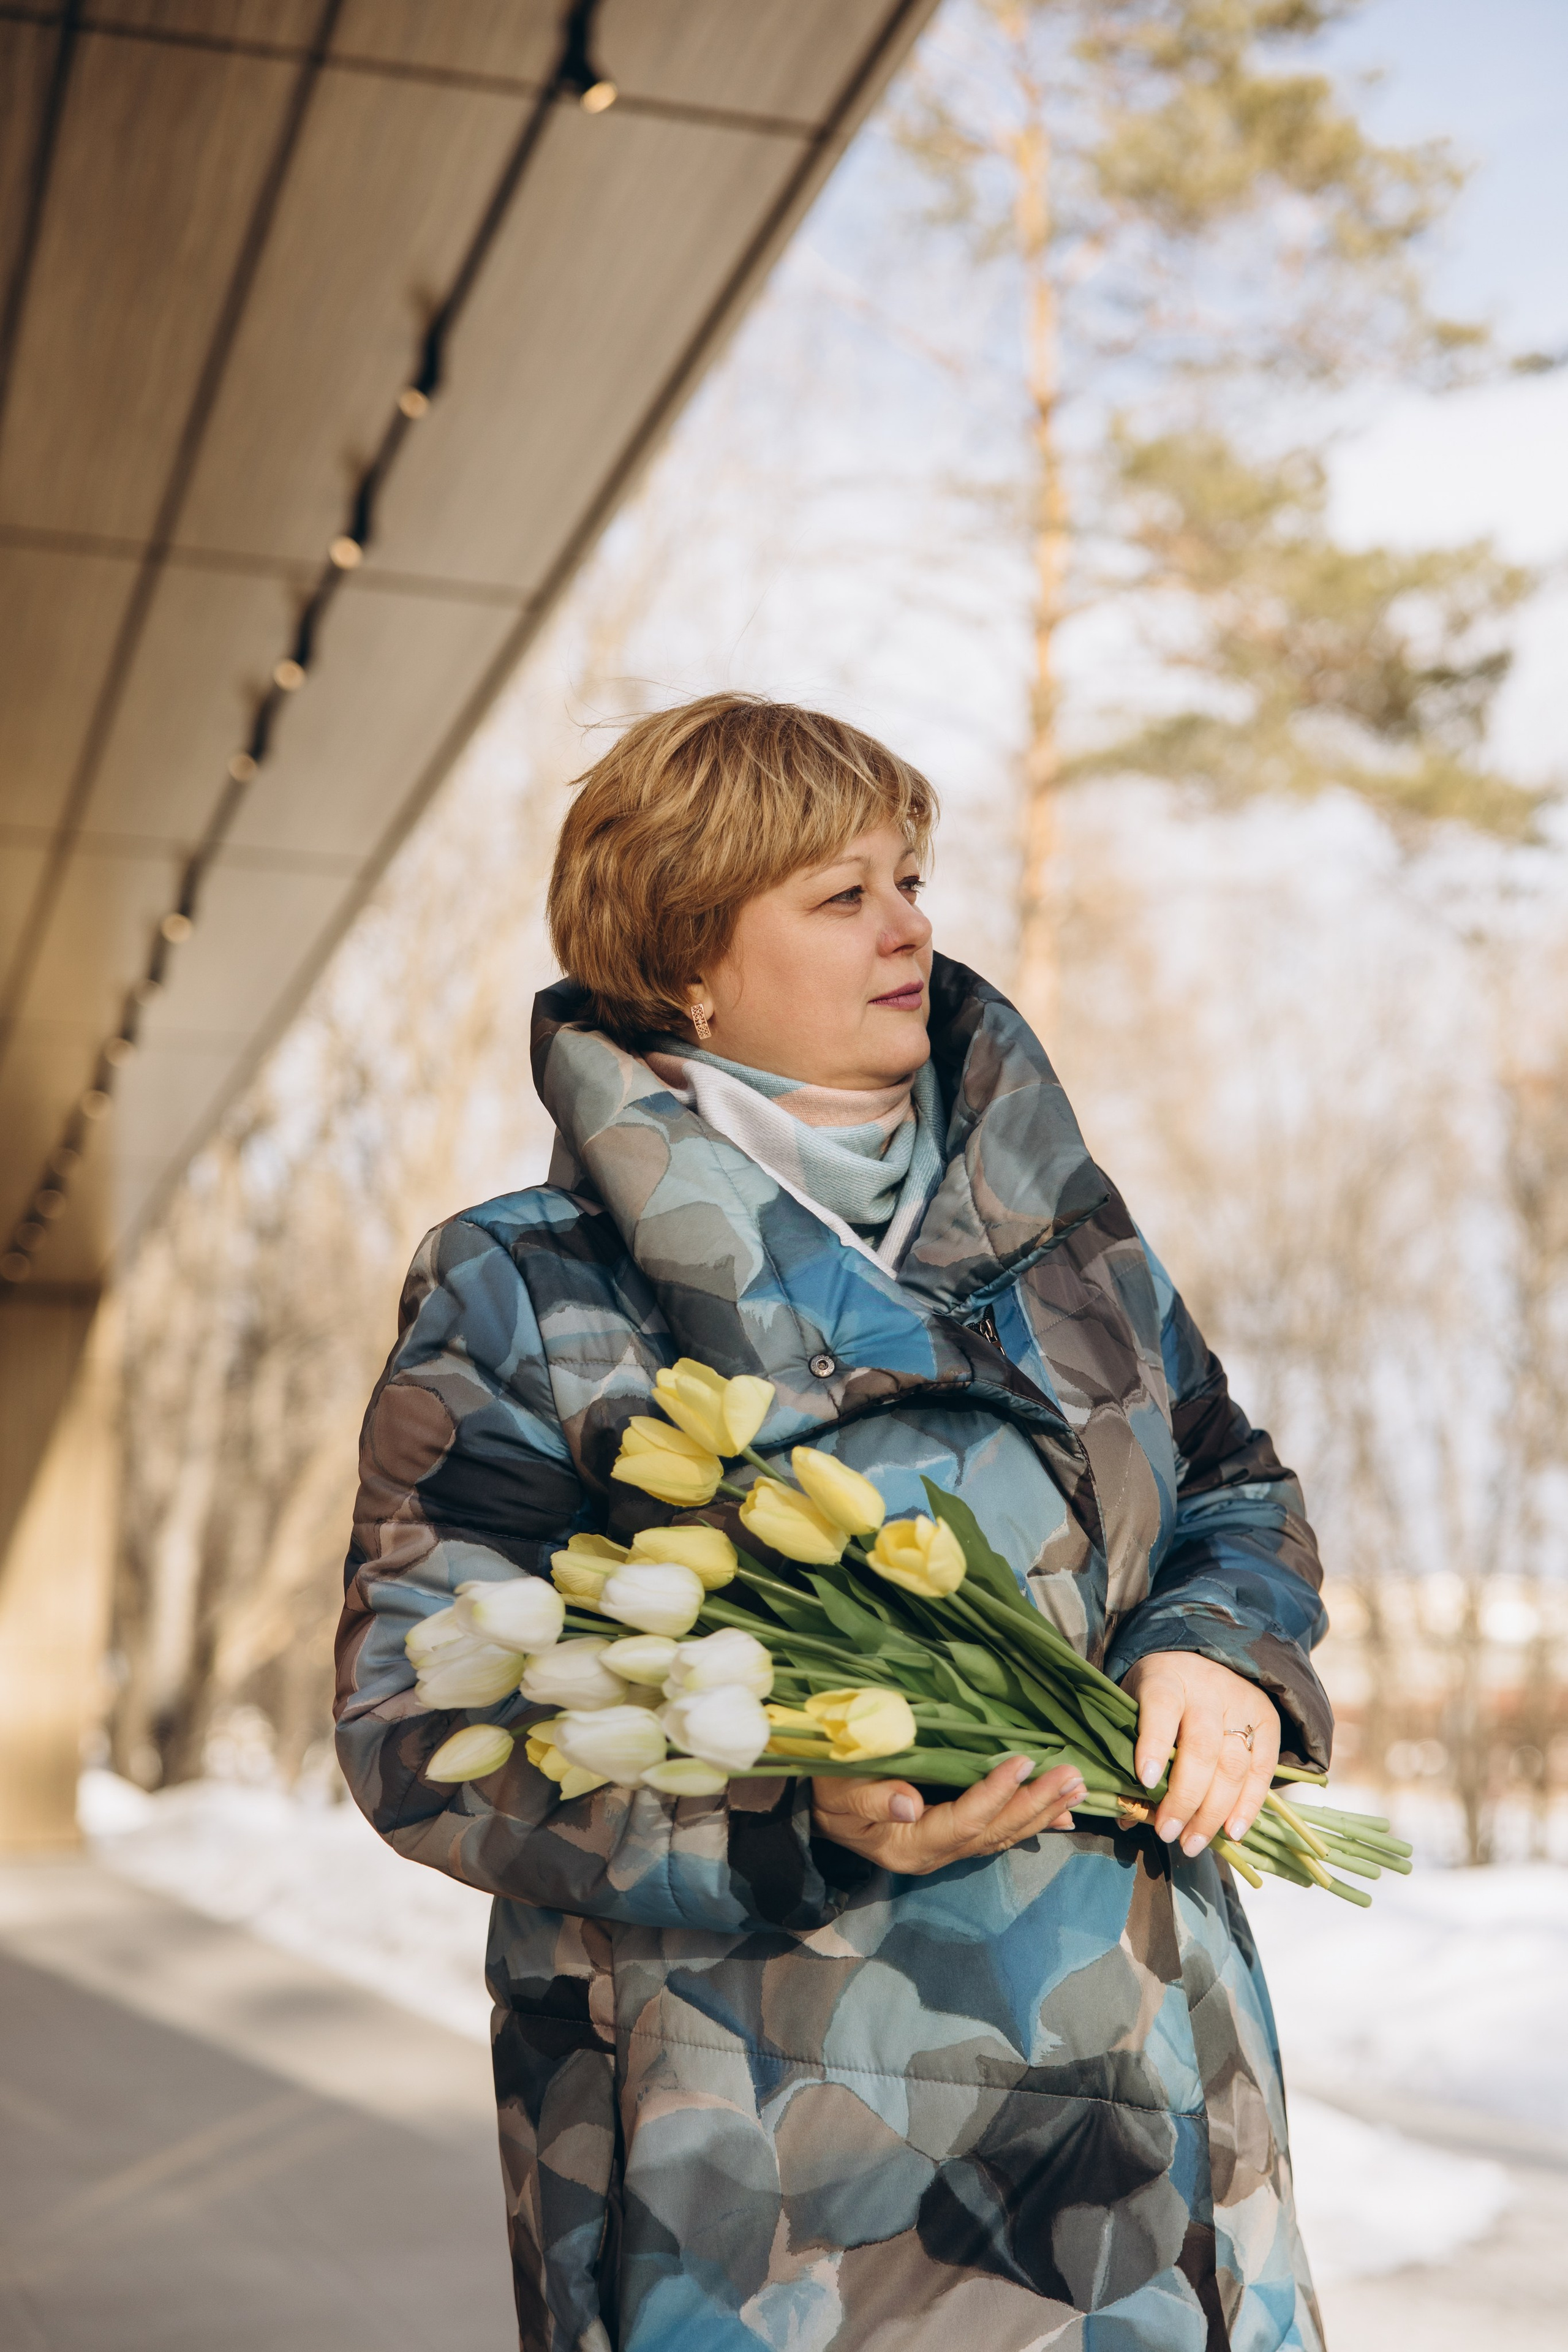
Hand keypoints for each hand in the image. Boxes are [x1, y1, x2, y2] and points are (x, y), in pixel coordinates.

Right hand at [811, 1755, 1084, 1875]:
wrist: (816, 1811)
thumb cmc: (826, 1791)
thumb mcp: (838, 1789)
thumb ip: (872, 1795)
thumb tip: (909, 1803)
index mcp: (909, 1845)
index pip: (963, 1821)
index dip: (994, 1792)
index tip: (1023, 1761)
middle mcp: (935, 1856)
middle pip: (994, 1833)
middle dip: (1035, 1804)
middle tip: (1071, 1776)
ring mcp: (945, 1852)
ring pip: (1003, 1836)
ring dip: (1041, 1812)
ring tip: (1076, 1789)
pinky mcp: (952, 1840)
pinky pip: (997, 1835)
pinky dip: (1030, 1822)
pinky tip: (1059, 1815)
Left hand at [1120, 1652, 1279, 1857]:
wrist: (1205, 1664)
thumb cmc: (1158, 1699)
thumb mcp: (1134, 1710)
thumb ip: (1128, 1757)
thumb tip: (1127, 1817)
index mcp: (1166, 1678)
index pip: (1161, 1707)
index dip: (1154, 1743)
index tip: (1146, 1780)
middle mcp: (1207, 1689)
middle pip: (1201, 1746)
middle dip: (1185, 1797)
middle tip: (1168, 1833)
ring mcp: (1241, 1705)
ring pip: (1233, 1764)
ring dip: (1214, 1812)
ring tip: (1192, 1842)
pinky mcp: (1267, 1723)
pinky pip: (1262, 1770)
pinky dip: (1248, 1806)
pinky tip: (1231, 1832)